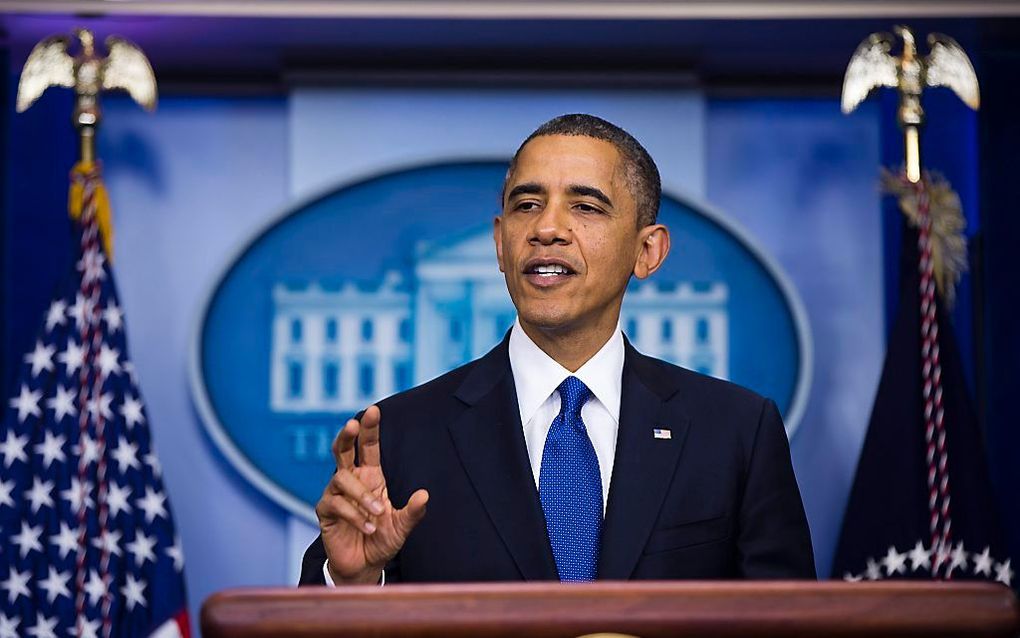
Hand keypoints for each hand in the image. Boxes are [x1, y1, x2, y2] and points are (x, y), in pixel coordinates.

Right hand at [315, 405, 428, 584]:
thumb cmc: (383, 540)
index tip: (374, 410)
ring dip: (362, 495)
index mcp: (370, 476)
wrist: (365, 566)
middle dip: (347, 434)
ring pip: (341, 478)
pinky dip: (354, 515)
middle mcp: (352, 480)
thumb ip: (413, 512)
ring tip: (378, 513)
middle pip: (342, 449)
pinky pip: (336, 503)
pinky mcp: (326, 511)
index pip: (368, 447)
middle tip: (354, 424)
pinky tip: (367, 527)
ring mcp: (336, 494)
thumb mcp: (402, 526)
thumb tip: (425, 494)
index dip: (370, 429)